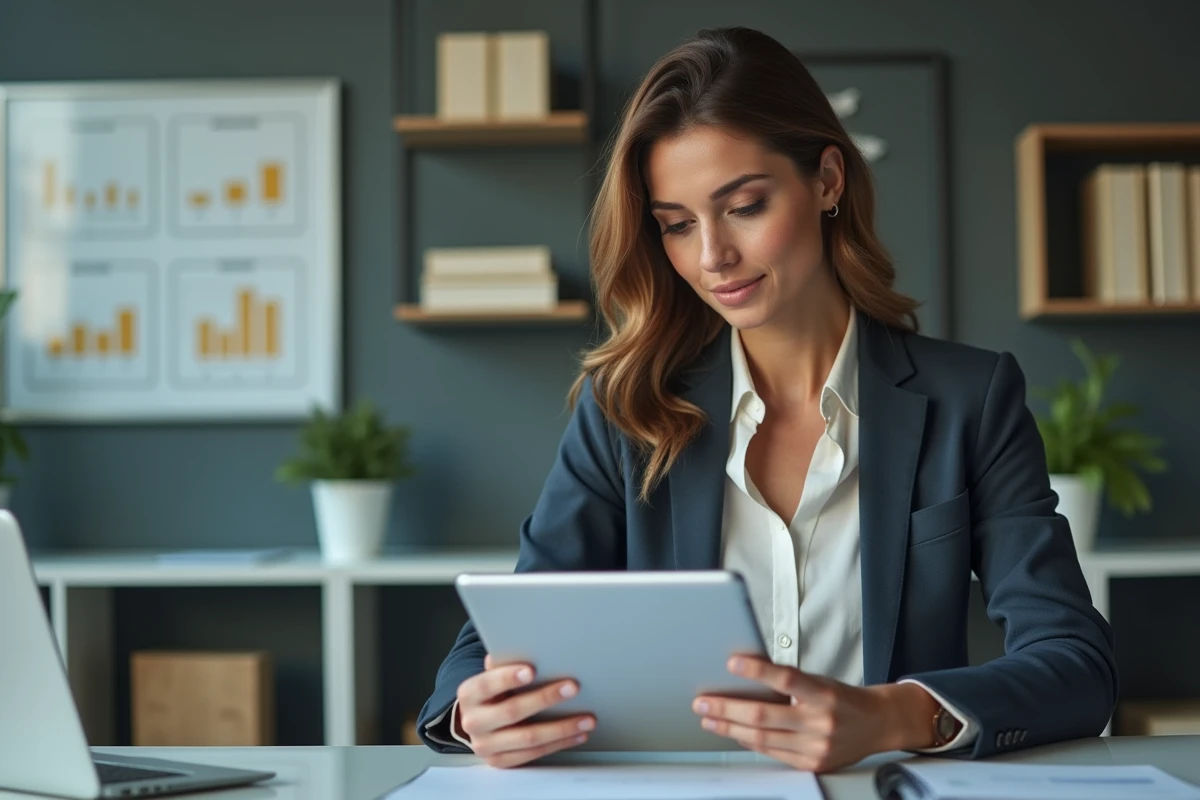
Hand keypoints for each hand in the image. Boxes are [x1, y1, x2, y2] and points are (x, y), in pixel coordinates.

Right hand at [455, 654, 594, 767]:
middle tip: (573, 687)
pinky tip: (577, 734)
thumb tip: (521, 648)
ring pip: (528, 738)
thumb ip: (503, 665)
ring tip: (587, 719)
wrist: (477, 722)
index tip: (532, 670)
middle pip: (512, 711)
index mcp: (469, 694)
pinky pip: (534, 754)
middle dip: (545, 698)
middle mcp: (473, 722)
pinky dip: (559, 744)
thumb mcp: (491, 677)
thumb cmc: (491, 693)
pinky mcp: (500, 761)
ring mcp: (486, 745)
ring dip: (562, 728)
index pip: (487, 684)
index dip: (508, 677)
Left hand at [693, 656, 929, 772]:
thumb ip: (788, 681)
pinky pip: (772, 753)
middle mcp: (821, 722)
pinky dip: (750, 743)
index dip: (758, 670)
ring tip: (709, 719)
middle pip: (764, 716)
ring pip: (763, 739)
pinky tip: (734, 734)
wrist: (878, 724)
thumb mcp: (820, 681)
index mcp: (824, 694)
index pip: (787, 679)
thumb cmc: (844, 698)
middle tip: (702, 703)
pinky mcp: (812, 764)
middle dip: (726, 709)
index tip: (732, 662)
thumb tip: (747, 673)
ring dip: (730, 728)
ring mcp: (816, 747)